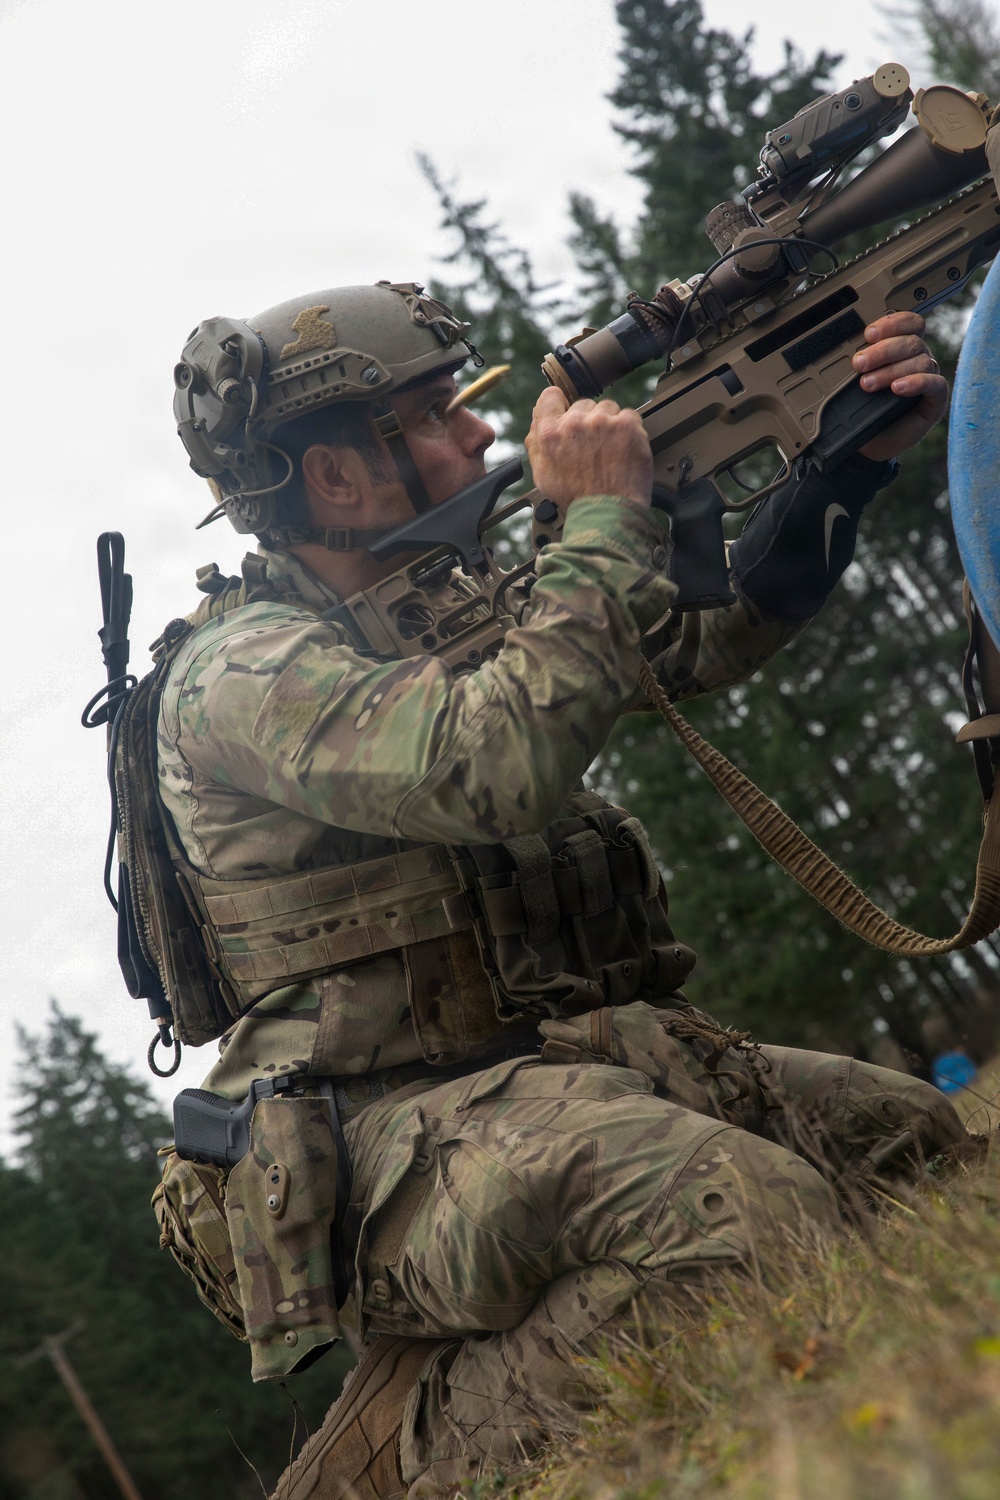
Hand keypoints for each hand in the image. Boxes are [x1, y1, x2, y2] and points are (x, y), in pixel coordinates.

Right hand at [524, 386, 653, 509]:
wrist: (608, 513)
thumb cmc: (577, 498)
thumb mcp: (542, 474)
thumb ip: (536, 441)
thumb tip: (536, 417)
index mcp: (550, 433)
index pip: (551, 396)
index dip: (560, 406)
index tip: (568, 415)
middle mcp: (575, 423)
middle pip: (583, 405)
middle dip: (588, 422)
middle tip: (593, 448)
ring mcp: (602, 422)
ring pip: (607, 408)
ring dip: (610, 424)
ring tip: (610, 451)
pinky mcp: (627, 425)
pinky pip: (629, 415)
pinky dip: (629, 430)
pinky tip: (624, 449)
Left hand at [852, 311, 948, 460]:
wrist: (869, 444)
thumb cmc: (864, 409)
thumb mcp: (855, 384)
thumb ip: (858, 364)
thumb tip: (845, 351)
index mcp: (902, 348)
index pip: (908, 323)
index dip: (891, 324)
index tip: (868, 334)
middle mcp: (918, 358)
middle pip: (911, 341)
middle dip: (882, 350)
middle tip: (859, 364)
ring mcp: (928, 378)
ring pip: (920, 361)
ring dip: (891, 370)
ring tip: (868, 384)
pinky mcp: (935, 400)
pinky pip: (935, 384)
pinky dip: (916, 382)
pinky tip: (897, 388)